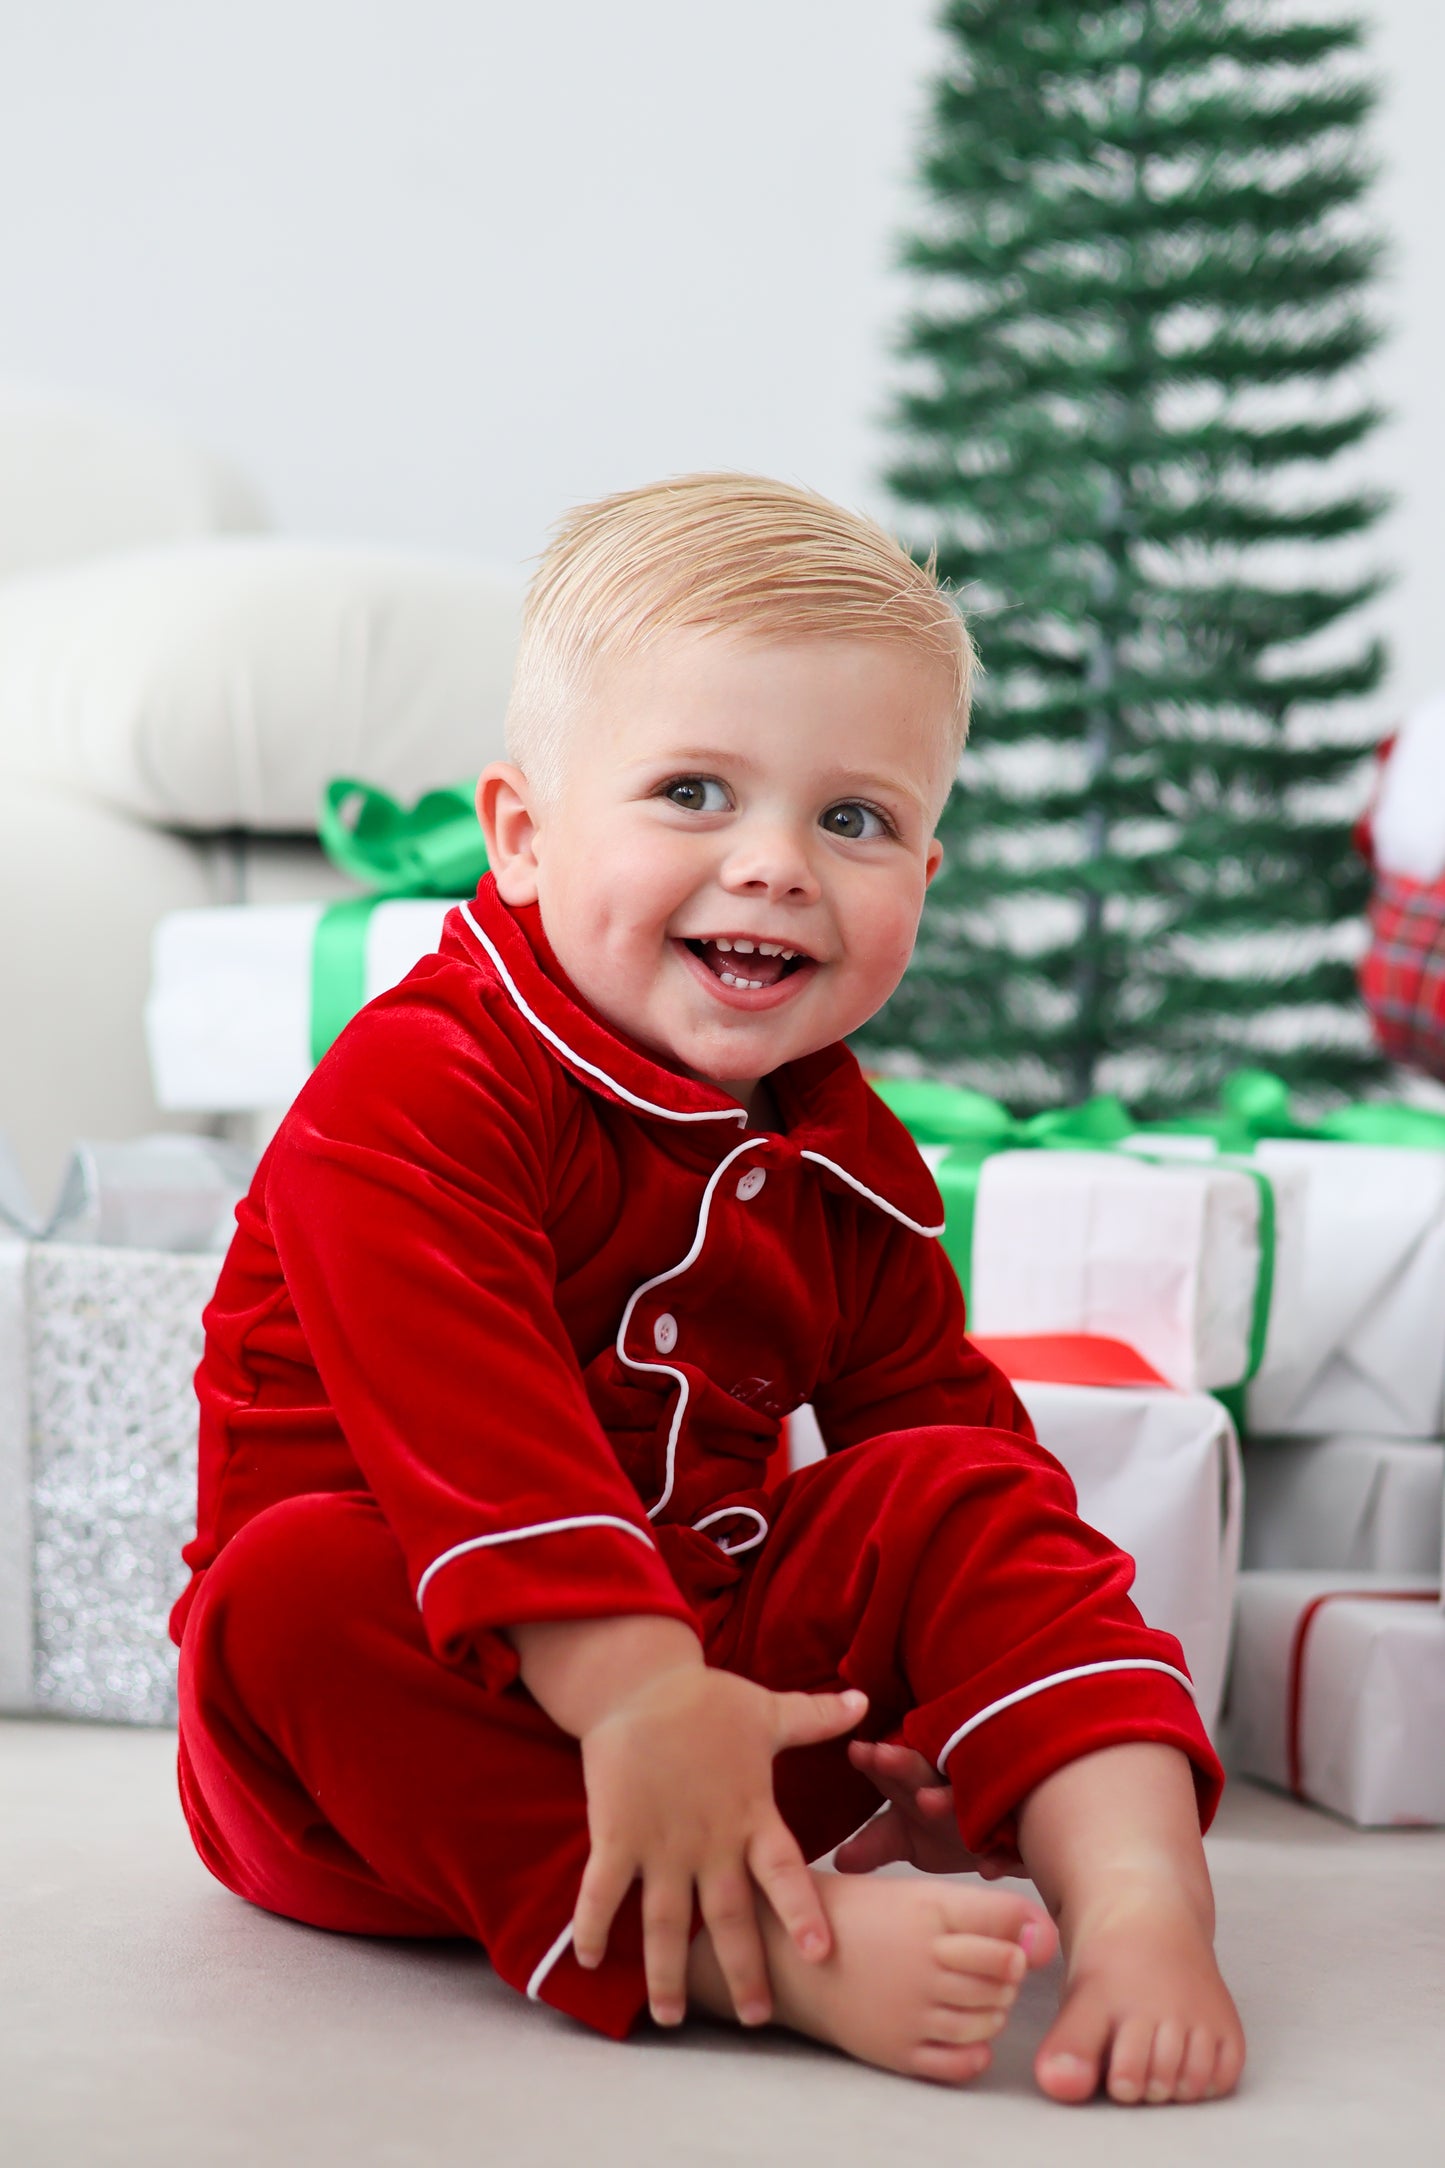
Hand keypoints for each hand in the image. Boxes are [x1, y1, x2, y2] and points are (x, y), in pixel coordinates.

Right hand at [573, 1665, 867, 2027]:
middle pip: (730, 1917)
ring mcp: (662, 1842)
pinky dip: (594, 1926)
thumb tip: (864, 1701)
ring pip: (666, 1922)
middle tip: (756, 2018)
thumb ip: (815, 1717)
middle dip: (743, 1970)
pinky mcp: (617, 1834)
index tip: (819, 1954)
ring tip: (671, 2017)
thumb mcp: (767, 1710)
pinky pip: (603, 1891)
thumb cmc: (706, 1700)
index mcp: (750, 1814)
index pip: (785, 1871)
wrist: (638, 1681)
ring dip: (668, 1971)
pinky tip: (589, 1962)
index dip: (801, 1912)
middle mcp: (710, 1840)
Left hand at [834, 1740, 1024, 1878]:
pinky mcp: (1017, 1840)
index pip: (891, 1765)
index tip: (855, 1752)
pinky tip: (989, 1867)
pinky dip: (1000, 1856)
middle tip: (879, 1756)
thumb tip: (838, 1862)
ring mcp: (985, 1809)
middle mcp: (949, 1790)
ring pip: (966, 1800)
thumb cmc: (946, 1833)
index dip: (875, 1759)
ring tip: (926, 1803)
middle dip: (903, 1765)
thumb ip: (873, 1845)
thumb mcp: (907, 1838)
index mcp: (916, 1785)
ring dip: (947, 1802)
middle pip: (924, 1772)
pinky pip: (1010, 1848)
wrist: (1008, 1840)